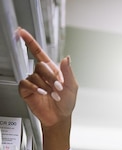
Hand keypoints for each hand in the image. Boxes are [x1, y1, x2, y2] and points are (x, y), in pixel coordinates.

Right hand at [16, 27, 77, 149]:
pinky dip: (36, 88)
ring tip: (53, 95)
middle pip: (40, 65)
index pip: (38, 53)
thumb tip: (66, 58)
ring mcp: (33, 81)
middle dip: (51, 77)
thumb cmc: (66, 103)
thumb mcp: (72, 87)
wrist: (60, 117)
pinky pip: (26, 83)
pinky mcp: (26, 90)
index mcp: (52, 70)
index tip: (21, 32)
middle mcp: (41, 74)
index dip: (30, 41)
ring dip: (46, 86)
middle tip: (58, 88)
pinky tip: (43, 94)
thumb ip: (68, 72)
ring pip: (35, 75)